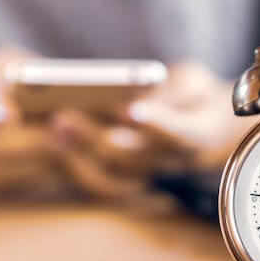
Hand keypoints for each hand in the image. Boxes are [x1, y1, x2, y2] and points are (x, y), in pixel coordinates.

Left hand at [51, 62, 255, 199]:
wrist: (206, 127)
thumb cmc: (197, 96)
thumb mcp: (195, 81)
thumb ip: (172, 89)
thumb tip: (137, 96)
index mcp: (195, 136)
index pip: (179, 134)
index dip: (156, 124)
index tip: (130, 108)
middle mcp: (168, 161)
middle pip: (131, 158)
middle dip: (96, 138)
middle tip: (64, 115)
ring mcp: (146, 171)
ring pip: (110, 174)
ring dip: (78, 153)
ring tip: (55, 125)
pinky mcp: (127, 175)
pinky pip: (98, 179)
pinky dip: (74, 162)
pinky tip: (53, 137)